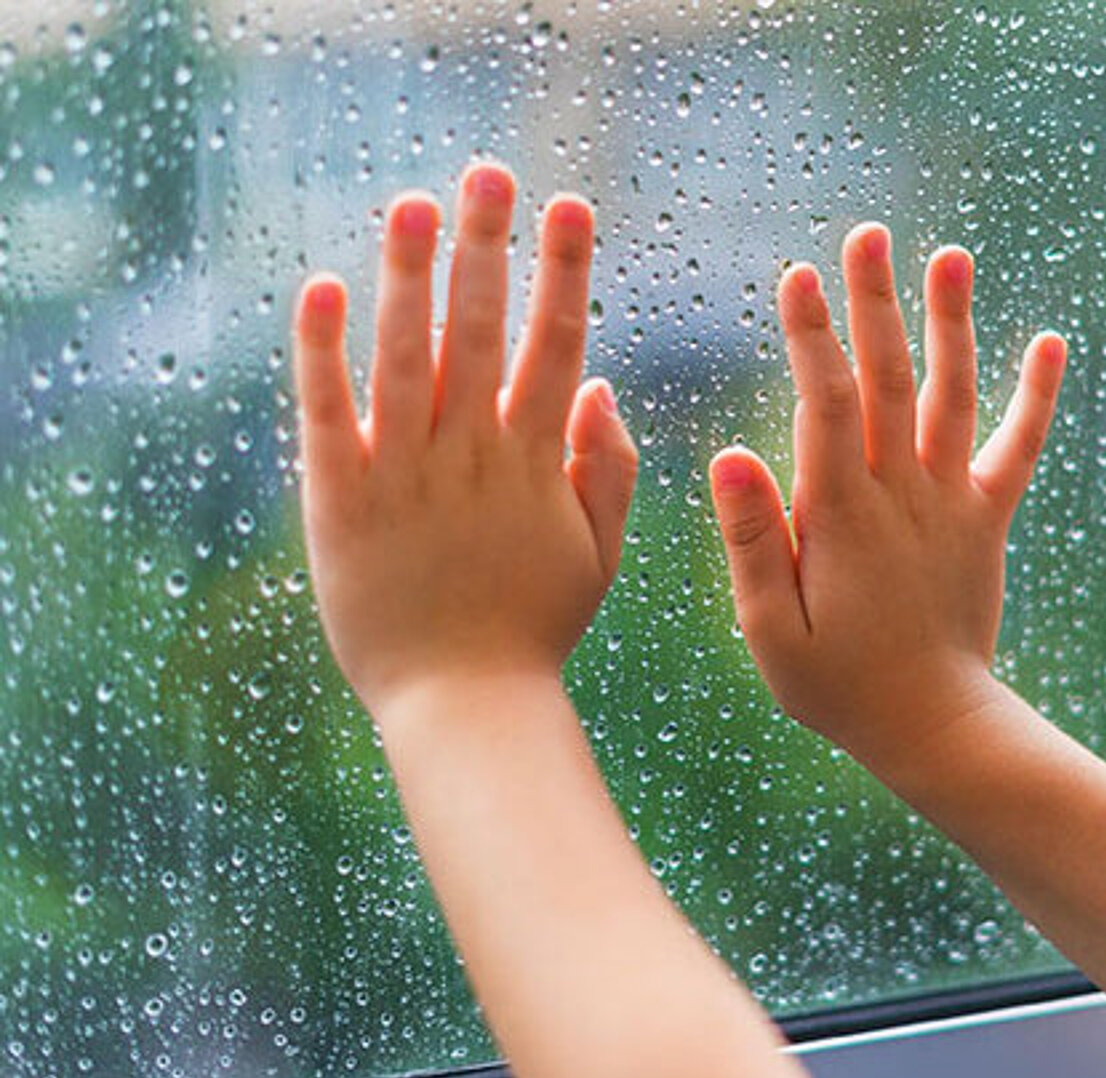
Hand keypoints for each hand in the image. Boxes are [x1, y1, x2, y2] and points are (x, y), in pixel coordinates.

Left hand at [292, 164, 638, 718]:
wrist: (463, 702)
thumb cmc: (533, 629)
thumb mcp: (599, 553)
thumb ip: (609, 469)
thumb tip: (601, 385)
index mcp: (536, 462)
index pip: (556, 345)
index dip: (565, 272)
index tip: (570, 207)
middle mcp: (470, 454)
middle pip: (483, 330)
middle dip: (488, 245)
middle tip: (489, 173)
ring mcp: (404, 474)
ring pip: (407, 354)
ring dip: (410, 273)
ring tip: (413, 201)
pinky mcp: (340, 500)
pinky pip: (328, 412)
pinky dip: (322, 350)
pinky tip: (322, 286)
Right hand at [708, 223, 1066, 766]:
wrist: (933, 726)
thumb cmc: (836, 686)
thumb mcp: (770, 630)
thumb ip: (750, 541)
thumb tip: (730, 453)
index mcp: (842, 516)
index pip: (825, 406)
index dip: (812, 338)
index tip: (800, 274)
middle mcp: (903, 495)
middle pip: (888, 381)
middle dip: (876, 303)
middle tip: (868, 234)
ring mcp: (952, 502)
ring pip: (952, 397)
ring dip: (952, 324)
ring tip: (950, 255)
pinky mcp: (987, 519)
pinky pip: (1019, 449)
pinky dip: (1037, 397)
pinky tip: (1051, 341)